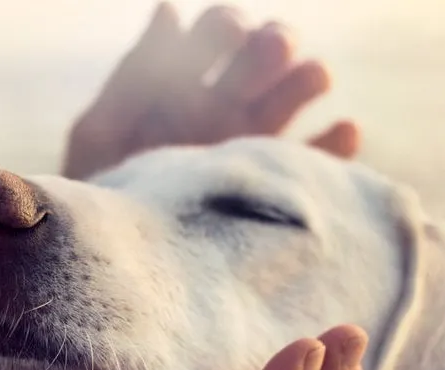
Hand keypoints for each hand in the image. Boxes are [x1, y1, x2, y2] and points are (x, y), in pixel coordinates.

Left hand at [63, 3, 359, 179]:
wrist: (116, 268)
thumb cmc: (100, 197)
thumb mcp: (102, 135)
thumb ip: (134, 77)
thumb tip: (169, 9)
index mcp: (182, 84)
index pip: (217, 33)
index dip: (227, 26)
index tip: (230, 34)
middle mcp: (224, 107)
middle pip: (264, 56)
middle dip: (273, 44)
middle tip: (272, 50)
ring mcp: (254, 145)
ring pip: (295, 96)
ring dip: (308, 78)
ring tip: (313, 77)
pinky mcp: (277, 188)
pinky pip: (319, 162)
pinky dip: (337, 144)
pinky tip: (344, 131)